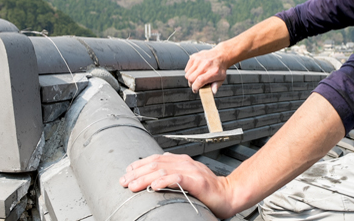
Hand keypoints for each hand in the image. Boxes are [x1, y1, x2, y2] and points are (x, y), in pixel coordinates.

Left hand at [119, 153, 237, 217]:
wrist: (229, 194)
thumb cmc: (208, 190)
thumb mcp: (186, 179)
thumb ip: (172, 176)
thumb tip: (151, 179)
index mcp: (180, 161)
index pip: (155, 159)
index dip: (138, 165)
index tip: (126, 173)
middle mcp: (184, 163)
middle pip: (155, 164)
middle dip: (137, 172)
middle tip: (124, 182)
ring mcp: (191, 171)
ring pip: (163, 171)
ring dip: (145, 178)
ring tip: (133, 185)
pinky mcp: (197, 181)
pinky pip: (178, 179)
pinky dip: (164, 181)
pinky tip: (154, 186)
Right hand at [185, 48, 228, 92]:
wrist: (220, 55)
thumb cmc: (220, 68)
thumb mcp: (221, 78)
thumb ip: (216, 86)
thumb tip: (212, 92)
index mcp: (213, 71)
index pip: (200, 80)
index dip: (195, 87)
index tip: (195, 90)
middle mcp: (206, 65)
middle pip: (191, 78)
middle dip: (192, 84)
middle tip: (196, 84)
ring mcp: (199, 60)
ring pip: (187, 74)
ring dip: (190, 78)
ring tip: (196, 77)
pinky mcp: (194, 57)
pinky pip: (186, 69)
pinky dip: (189, 72)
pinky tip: (195, 72)